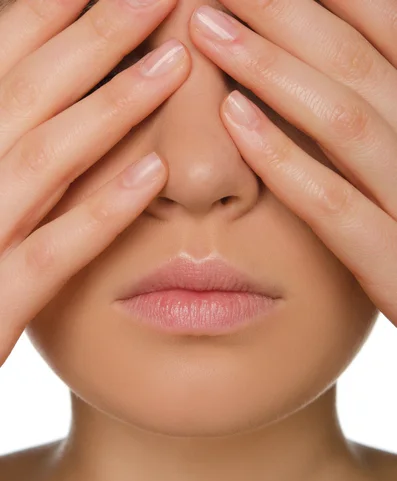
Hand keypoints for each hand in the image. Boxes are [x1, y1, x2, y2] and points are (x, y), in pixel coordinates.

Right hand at [0, 0, 189, 366]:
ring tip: (175, 64)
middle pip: (29, 92)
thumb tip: (41, 100)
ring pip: (43, 158)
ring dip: (111, 107)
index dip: (54, 15)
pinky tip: (153, 173)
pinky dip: (101, 211)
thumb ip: (4, 138)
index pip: (5, 64)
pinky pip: (50, 252)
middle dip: (97, 37)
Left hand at [190, 0, 396, 325]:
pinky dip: (286, 161)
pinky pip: (337, 208)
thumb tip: (322, 63)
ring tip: (207, 29)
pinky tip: (233, 120)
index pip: (381, 30)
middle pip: (355, 60)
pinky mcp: (396, 264)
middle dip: (283, 10)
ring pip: (345, 121)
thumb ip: (380, 109)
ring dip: (271, 69)